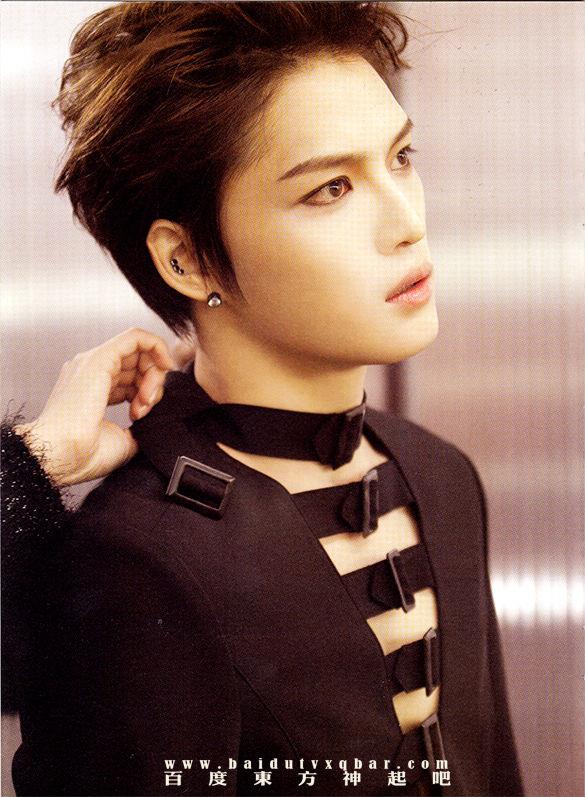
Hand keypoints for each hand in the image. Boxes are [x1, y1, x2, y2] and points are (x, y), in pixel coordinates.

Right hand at [15, 328, 174, 485]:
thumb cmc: (84, 455)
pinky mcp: (100, 359)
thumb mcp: (122, 440)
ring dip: (155, 374)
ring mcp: (94, 363)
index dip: (147, 389)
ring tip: (145, 403)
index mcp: (94, 388)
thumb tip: (154, 426)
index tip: (149, 410)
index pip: (130, 376)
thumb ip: (139, 428)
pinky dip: (156, 347)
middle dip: (154, 382)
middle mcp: (92, 372)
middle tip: (147, 407)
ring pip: (139, 350)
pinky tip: (164, 366)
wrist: (62, 456)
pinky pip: (136, 337)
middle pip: (137, 361)